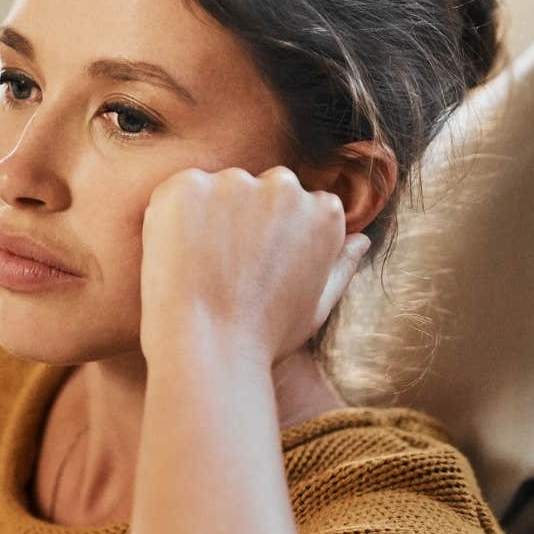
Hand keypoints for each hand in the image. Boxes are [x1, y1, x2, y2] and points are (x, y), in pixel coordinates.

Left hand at [137, 165, 369, 365]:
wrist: (206, 350)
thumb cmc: (262, 338)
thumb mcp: (316, 308)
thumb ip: (339, 267)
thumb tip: (360, 240)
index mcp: (323, 212)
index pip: (298, 205)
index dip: (271, 239)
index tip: (255, 270)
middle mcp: (285, 187)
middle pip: (260, 189)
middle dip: (243, 220)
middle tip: (224, 270)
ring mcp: (235, 183)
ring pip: (218, 190)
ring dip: (208, 217)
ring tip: (199, 268)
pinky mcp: (188, 186)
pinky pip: (179, 192)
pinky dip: (172, 218)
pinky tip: (176, 258)